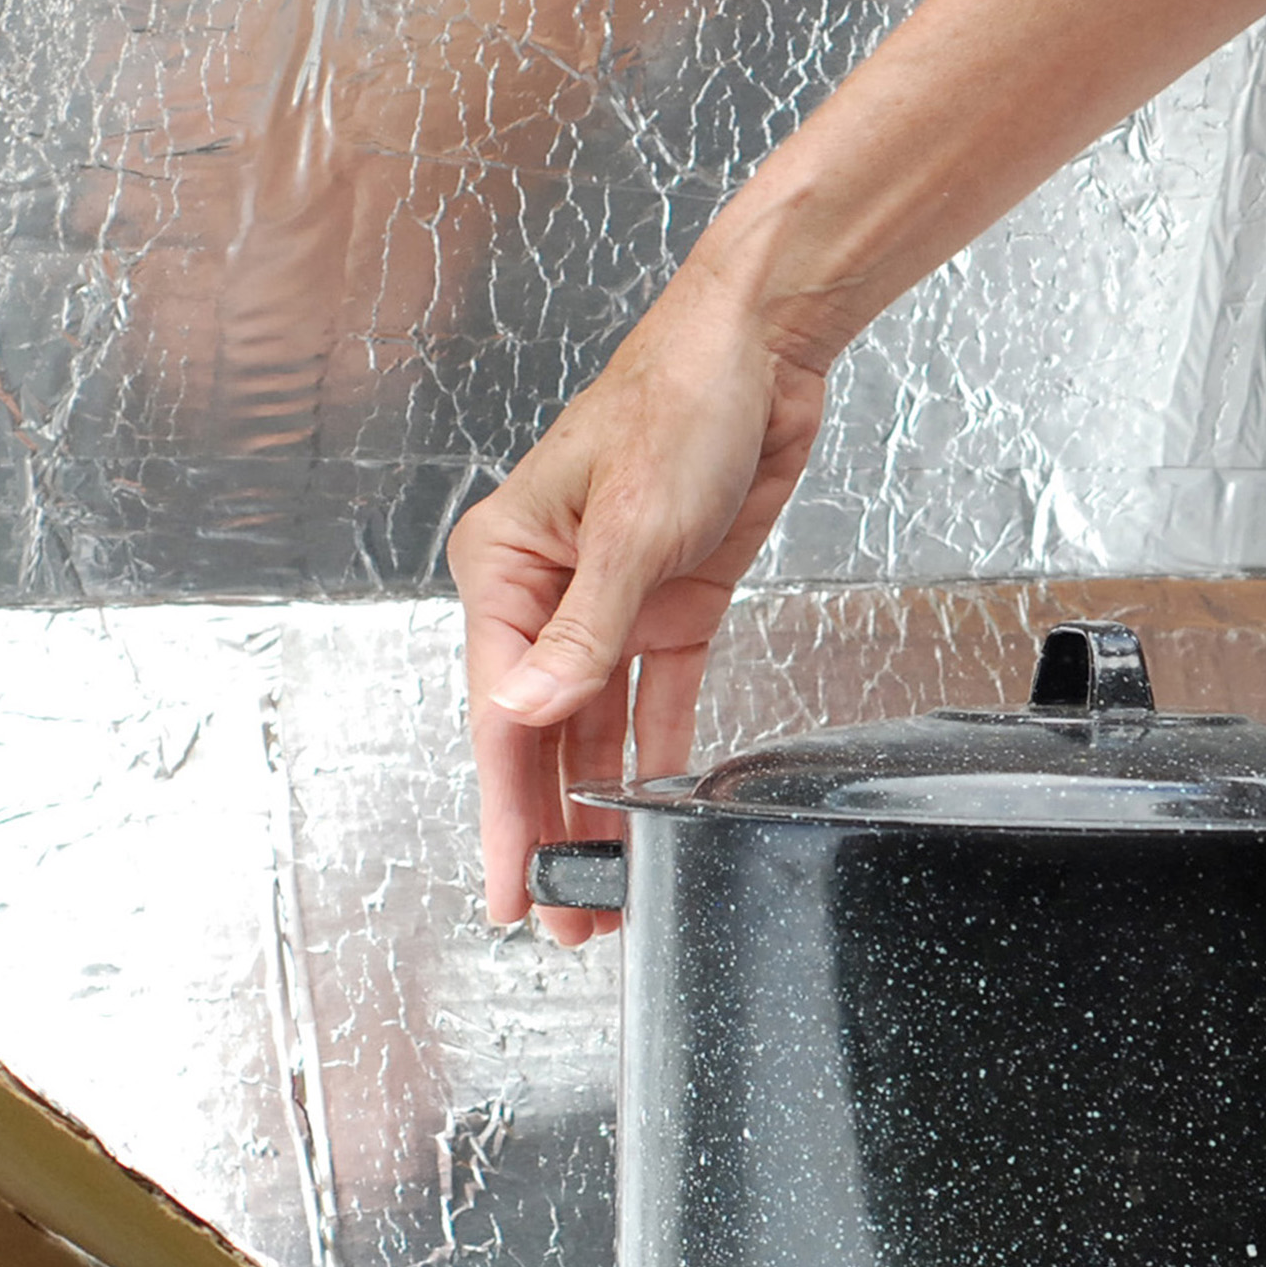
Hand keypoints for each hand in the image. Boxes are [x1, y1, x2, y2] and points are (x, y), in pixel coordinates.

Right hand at [450, 268, 833, 942]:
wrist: (763, 348)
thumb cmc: (678, 398)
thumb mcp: (634, 524)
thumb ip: (584, 632)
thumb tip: (526, 712)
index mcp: (505, 565)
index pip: (501, 711)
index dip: (505, 809)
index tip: (508, 886)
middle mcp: (546, 590)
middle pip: (539, 736)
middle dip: (547, 828)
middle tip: (559, 917)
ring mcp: (609, 603)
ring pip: (591, 731)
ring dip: (596, 807)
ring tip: (601, 889)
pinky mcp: (669, 605)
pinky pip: (651, 700)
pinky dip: (649, 755)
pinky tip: (647, 813)